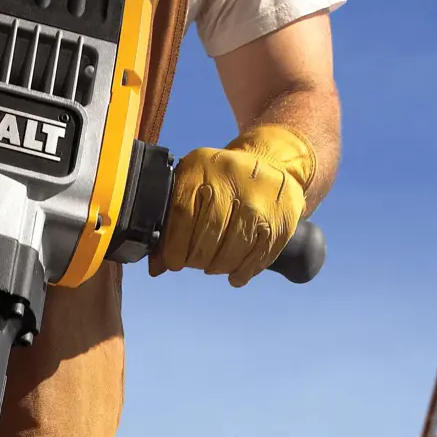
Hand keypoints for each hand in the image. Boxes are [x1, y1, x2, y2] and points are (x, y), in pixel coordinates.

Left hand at [152, 124, 316, 287]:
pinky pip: (257, 257)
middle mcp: (234, 179)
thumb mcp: (191, 187)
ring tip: (212, 264)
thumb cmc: (220, 181)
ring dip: (217, 267)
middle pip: (207, 236)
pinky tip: (233, 274)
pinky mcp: (280, 219)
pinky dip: (242, 272)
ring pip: (232, 251)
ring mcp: (260, 200)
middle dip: (195, 259)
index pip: (182, 215)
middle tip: (194, 262)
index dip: (174, 247)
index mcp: (203, 167)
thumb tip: (156, 268)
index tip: (173, 262)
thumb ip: (170, 224)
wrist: (271, 162)